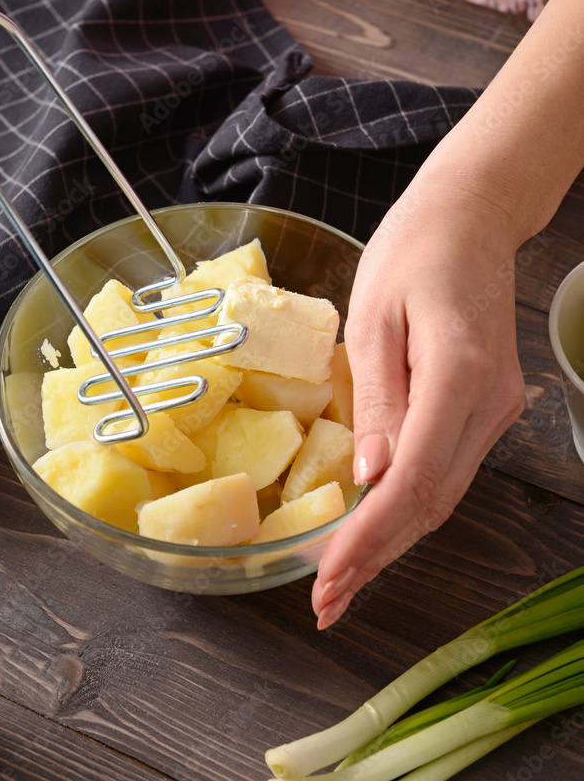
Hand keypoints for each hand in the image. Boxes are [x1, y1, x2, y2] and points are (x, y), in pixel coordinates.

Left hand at [312, 172, 525, 628]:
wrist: (471, 218)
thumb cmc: (414, 250)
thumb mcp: (374, 315)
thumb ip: (376, 398)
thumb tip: (369, 476)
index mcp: (457, 374)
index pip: (414, 480)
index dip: (369, 537)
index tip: (328, 578)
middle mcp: (488, 404)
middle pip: (433, 502)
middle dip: (377, 556)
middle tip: (325, 601)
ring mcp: (495, 408)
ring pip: (443, 494)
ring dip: (391, 540)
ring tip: (341, 578)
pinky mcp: (486, 406)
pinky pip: (447, 469)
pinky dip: (407, 505)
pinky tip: (372, 524)